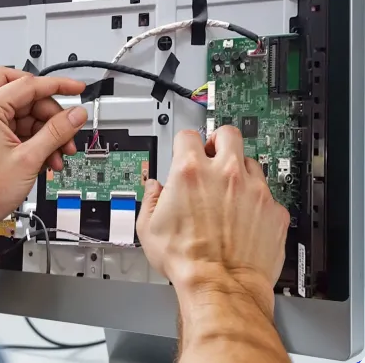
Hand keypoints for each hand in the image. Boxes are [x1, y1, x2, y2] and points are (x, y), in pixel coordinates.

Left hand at [0, 67, 86, 234]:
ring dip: (46, 131)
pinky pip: (18, 129)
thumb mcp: (29, 159)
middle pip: (27, 96)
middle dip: (50, 114)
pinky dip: (35, 140)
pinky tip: (47, 159)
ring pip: (24, 114)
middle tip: (66, 130)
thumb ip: (56, 132)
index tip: (77, 88)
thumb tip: (75, 115)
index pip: (30, 84)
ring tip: (59, 153)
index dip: (59, 85)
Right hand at [137, 126, 289, 318]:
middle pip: (228, 134)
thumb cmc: (187, 261)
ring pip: (250, 162)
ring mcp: (254, 190)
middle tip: (214, 155)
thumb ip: (150, 199)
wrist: (221, 287)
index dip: (184, 142)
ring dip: (238, 171)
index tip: (185, 150)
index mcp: (191, 173)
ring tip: (229, 191)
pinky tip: (245, 216)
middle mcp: (225, 174)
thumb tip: (154, 189)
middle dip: (219, 141)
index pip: (188, 136)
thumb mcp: (149, 228)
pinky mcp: (273, 210)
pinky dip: (256, 200)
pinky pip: (267, 194)